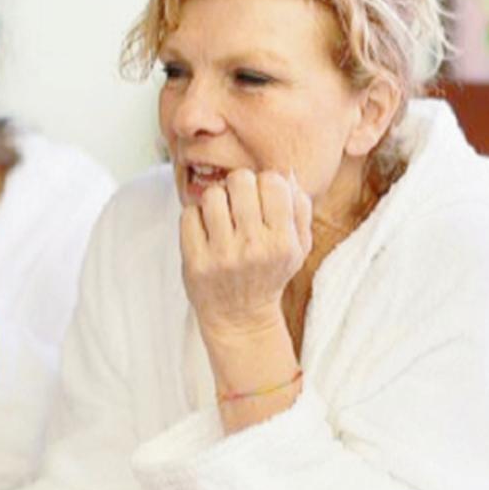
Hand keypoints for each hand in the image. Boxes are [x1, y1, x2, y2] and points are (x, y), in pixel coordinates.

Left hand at [181, 170, 312, 340]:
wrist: (241, 317)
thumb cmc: (270, 273)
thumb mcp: (298, 246)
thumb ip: (299, 208)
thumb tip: (286, 172)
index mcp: (283, 241)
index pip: (272, 181)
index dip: (264, 183)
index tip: (261, 199)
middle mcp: (254, 248)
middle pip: (240, 180)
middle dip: (238, 186)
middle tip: (238, 204)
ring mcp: (222, 256)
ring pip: (212, 195)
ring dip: (215, 201)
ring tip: (221, 217)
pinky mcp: (195, 263)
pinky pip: (188, 215)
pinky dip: (195, 218)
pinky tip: (205, 232)